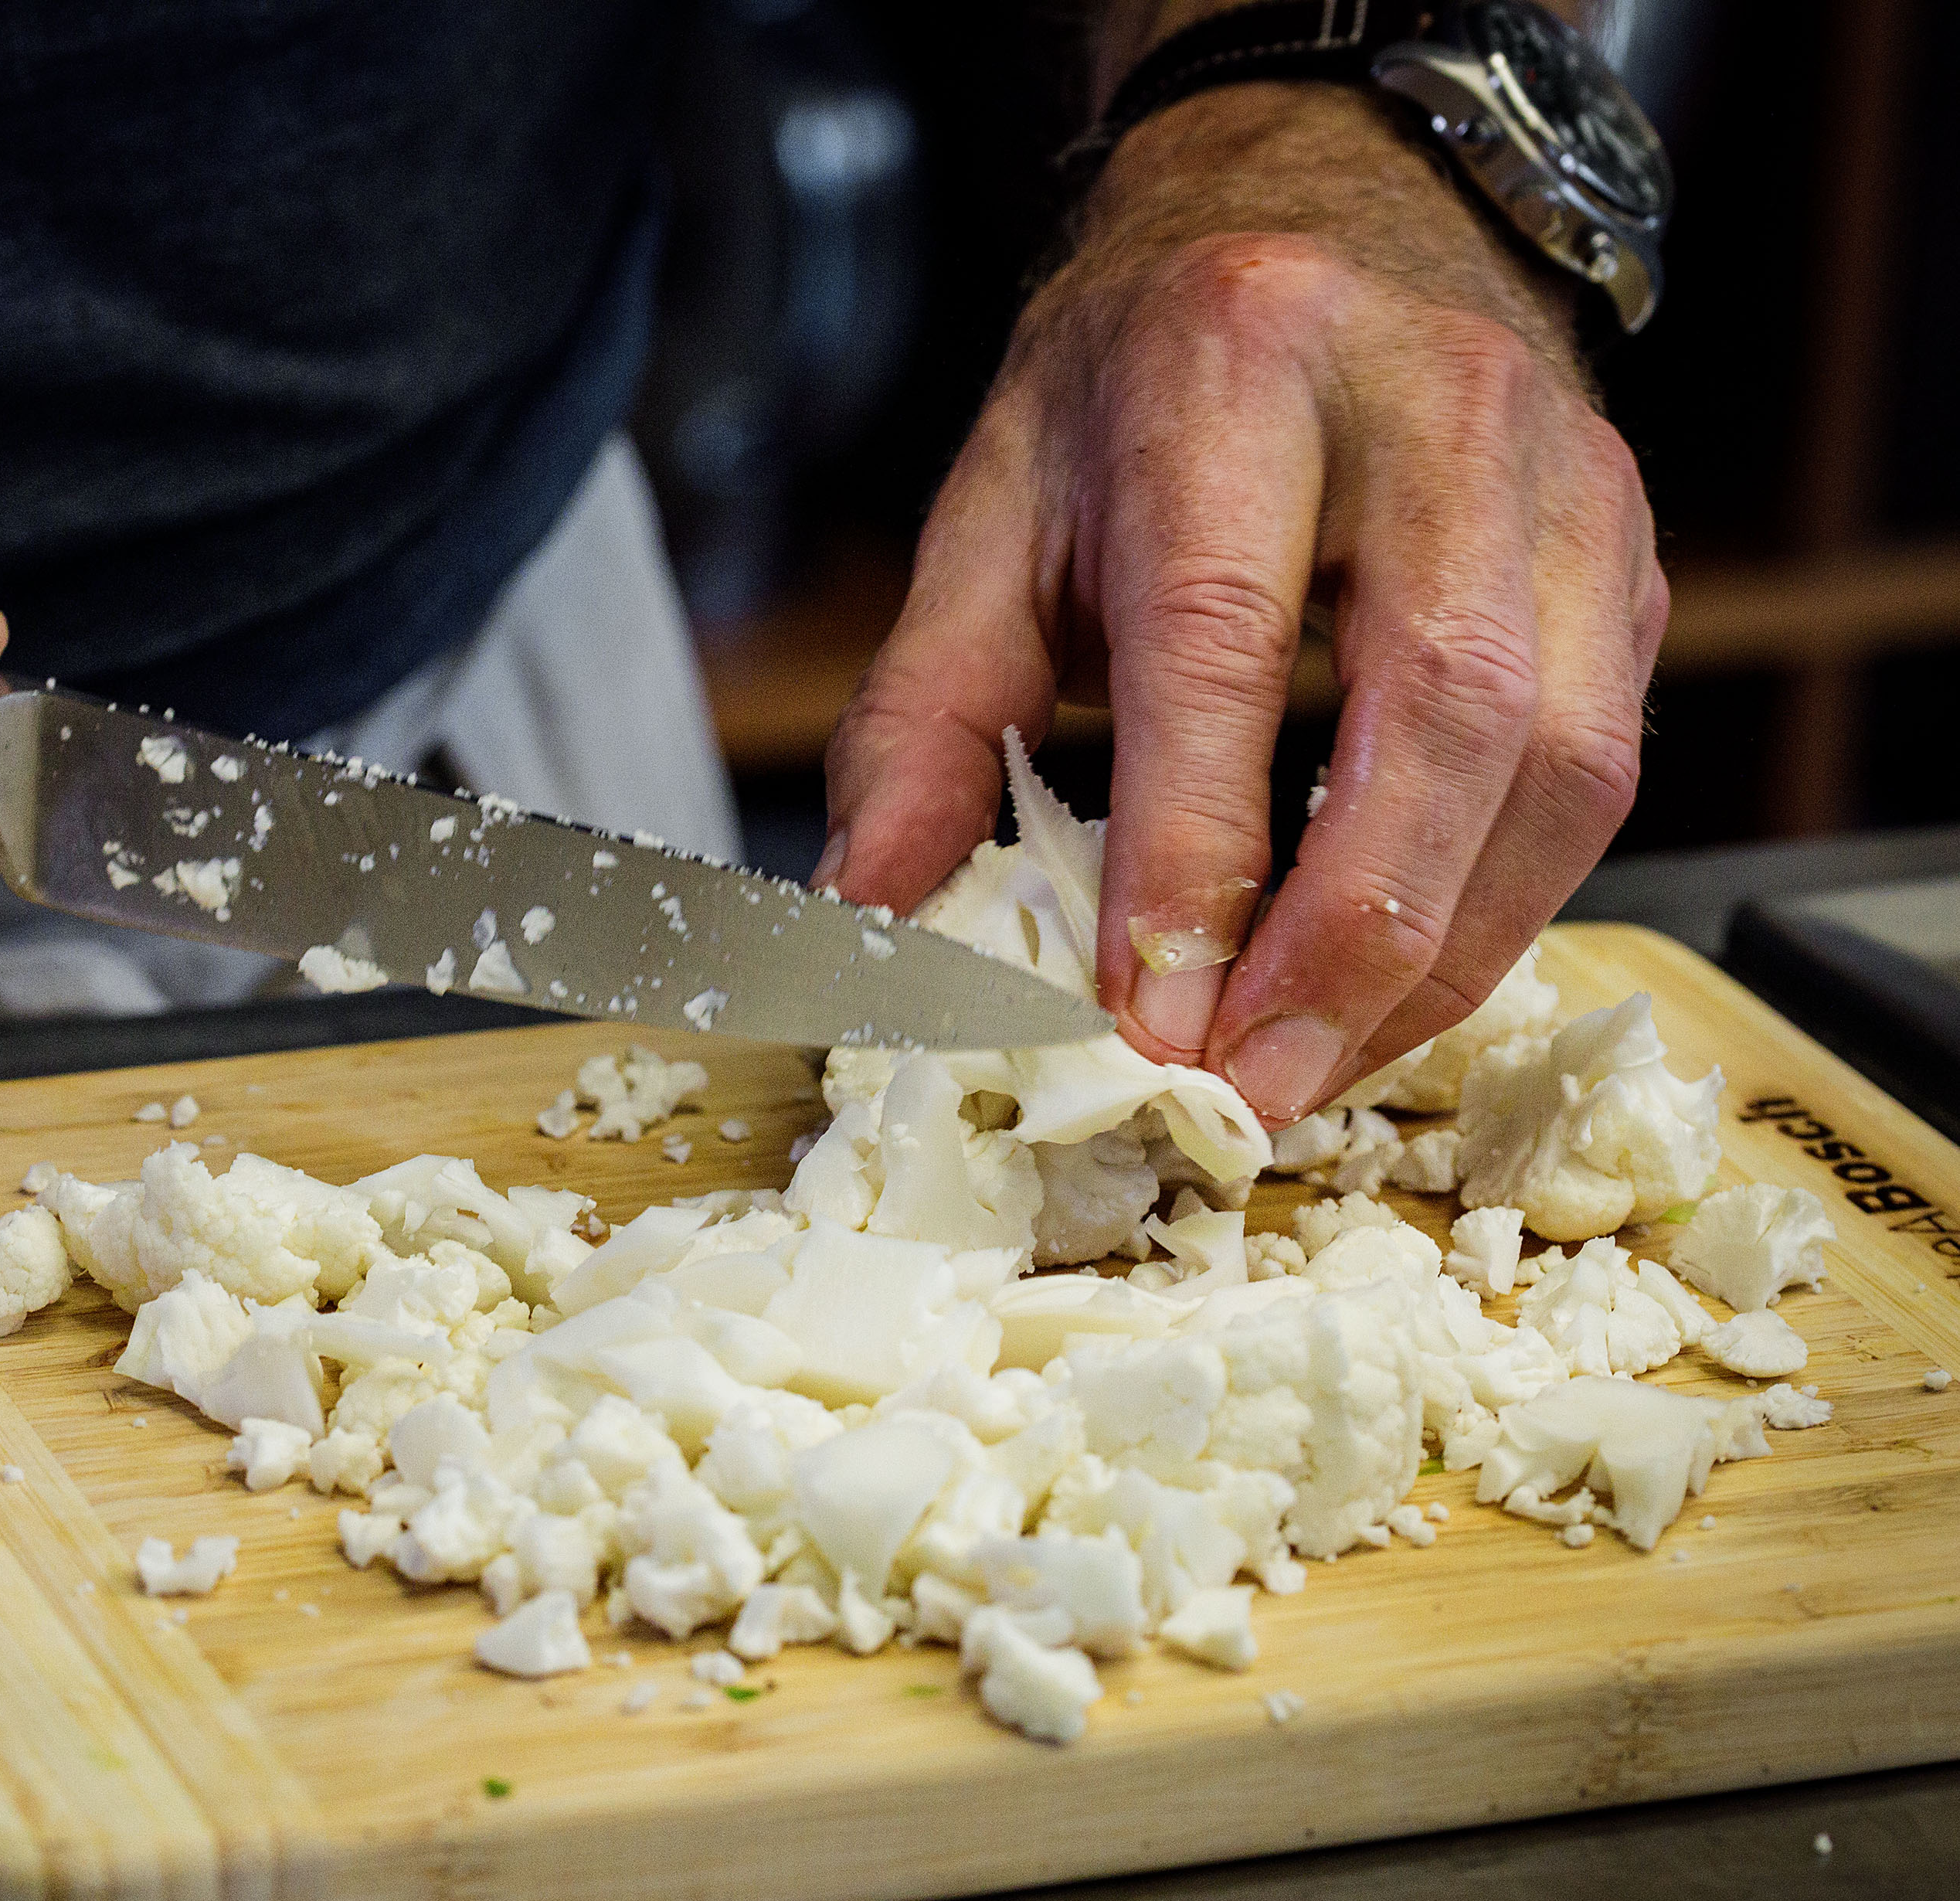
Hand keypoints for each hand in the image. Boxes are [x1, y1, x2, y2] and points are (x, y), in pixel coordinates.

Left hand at [821, 82, 1665, 1123]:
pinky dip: (1500, 909)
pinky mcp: (1626, 559)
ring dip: (1441, 952)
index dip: (1196, 847)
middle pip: (1444, 705)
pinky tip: (1397, 988)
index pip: (1224, 638)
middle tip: (1255, 1085)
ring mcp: (1563, 481)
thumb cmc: (1144, 386)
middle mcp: (1432, 408)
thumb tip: (870, 907)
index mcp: (1235, 371)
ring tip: (1317, 1069)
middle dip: (1351, 935)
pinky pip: (1600, 770)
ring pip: (1562, 759)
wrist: (1328, 218)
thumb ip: (925, 716)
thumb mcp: (994, 512)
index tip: (1151, 1013)